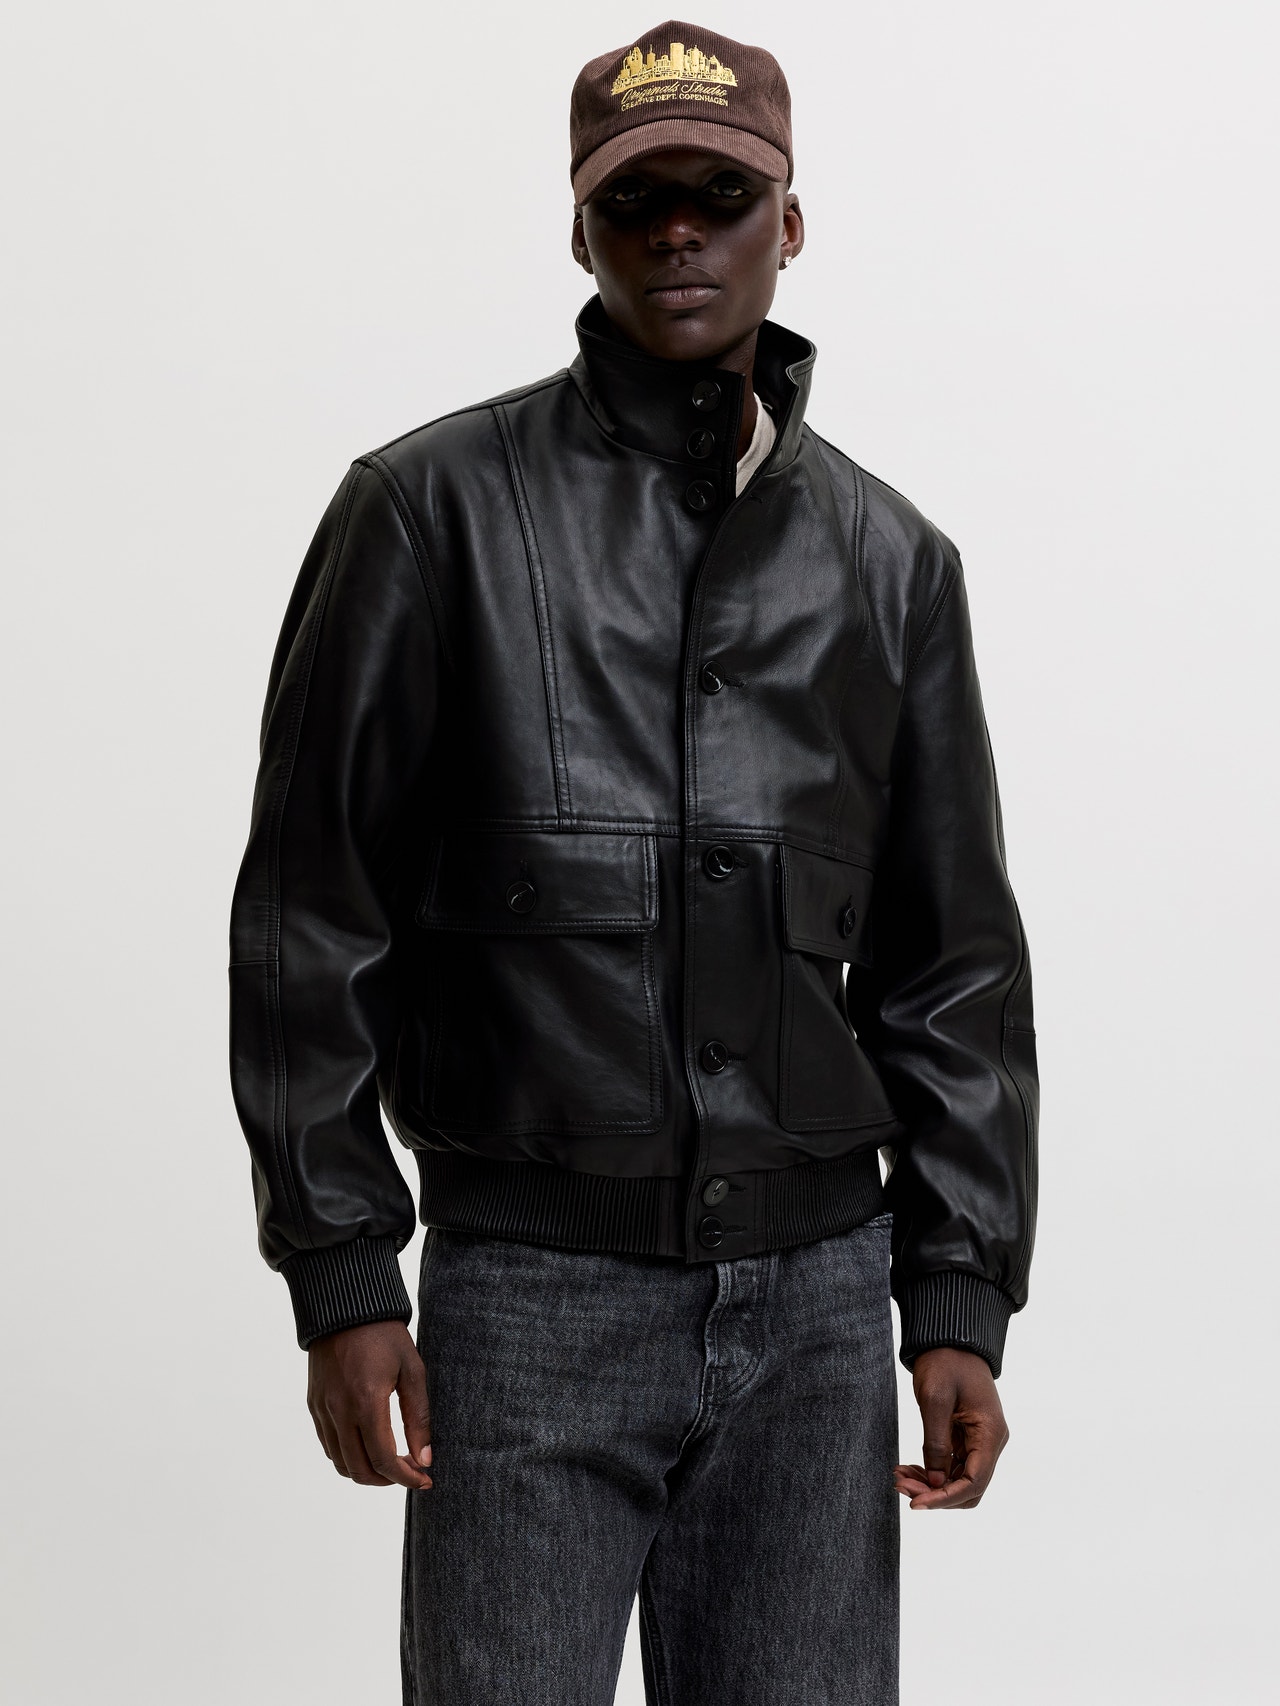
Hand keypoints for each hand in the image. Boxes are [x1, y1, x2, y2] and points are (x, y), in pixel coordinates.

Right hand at [306, 1319, 433, 1489]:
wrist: (346, 1306)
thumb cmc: (384, 1334)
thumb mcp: (412, 1371)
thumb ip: (418, 1418)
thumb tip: (425, 1459)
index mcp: (366, 1402)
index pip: (383, 1459)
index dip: (406, 1477)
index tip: (424, 1480)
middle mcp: (339, 1411)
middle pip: (359, 1470)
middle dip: (387, 1480)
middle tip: (409, 1473)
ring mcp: (322, 1409)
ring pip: (340, 1462)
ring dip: (366, 1471)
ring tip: (391, 1462)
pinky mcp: (313, 1404)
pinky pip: (328, 1444)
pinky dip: (348, 1456)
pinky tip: (368, 1445)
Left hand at [894, 1346, 1008, 1509]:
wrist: (950, 1339)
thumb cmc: (945, 1362)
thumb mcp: (935, 1399)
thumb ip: (936, 1443)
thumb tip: (936, 1483)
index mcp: (990, 1434)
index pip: (974, 1482)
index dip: (944, 1498)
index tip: (915, 1504)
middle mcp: (990, 1442)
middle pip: (969, 1488)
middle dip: (936, 1494)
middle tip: (901, 1486)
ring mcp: (980, 1441)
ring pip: (958, 1480)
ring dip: (931, 1485)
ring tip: (898, 1477)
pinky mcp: (966, 1438)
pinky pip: (952, 1466)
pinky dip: (931, 1472)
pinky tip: (908, 1468)